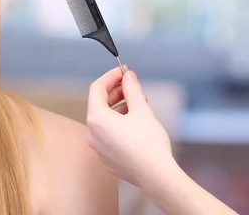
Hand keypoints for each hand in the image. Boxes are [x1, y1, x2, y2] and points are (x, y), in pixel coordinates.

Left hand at [86, 67, 173, 187]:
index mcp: (96, 118)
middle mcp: (92, 133)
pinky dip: (118, 124)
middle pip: (99, 104)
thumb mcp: (142, 110)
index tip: (123, 71)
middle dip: (115, 92)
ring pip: (104, 120)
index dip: (110, 77)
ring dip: (118, 108)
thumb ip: (132, 90)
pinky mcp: (107, 158)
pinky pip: (108, 135)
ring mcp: (98, 147)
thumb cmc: (149, 143)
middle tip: (131, 86)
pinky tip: (134, 123)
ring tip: (138, 103)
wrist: (157, 176)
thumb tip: (128, 76)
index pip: (97, 89)